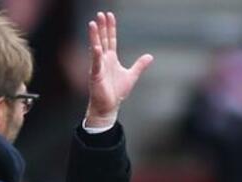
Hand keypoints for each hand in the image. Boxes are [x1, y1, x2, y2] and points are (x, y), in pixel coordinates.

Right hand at [84, 11, 153, 127]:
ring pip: (96, 48)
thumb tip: (150, 56)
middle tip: (100, 14)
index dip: (110, 27)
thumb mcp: (131, 75)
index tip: (109, 16)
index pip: (111, 39)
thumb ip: (139, 65)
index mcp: (111, 58)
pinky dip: (95, 55)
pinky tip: (96, 46)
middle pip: (102, 39)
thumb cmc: (116, 92)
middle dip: (101, 27)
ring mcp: (98, 66)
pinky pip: (95, 63)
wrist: (109, 107)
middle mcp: (103, 60)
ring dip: (94, 36)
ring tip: (92, 24)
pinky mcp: (95, 75)